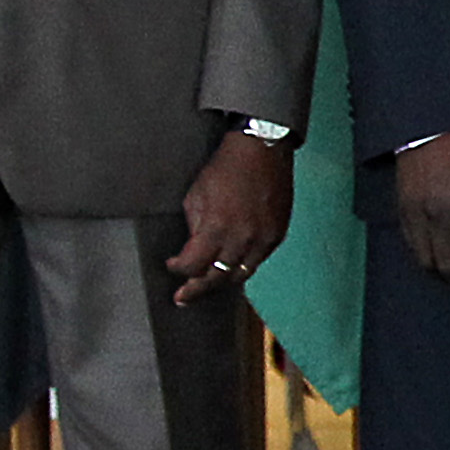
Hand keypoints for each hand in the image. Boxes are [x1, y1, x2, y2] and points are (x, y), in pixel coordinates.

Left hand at [167, 132, 293, 305]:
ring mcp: (262, 239)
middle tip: (183, 299)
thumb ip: (195, 226)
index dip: (178, 269)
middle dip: (196, 289)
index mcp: (216, 228)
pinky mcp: (277, 234)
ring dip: (221, 283)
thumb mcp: (196, 195)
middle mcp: (241, 239)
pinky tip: (232, 268)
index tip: (172, 265)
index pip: (192, 265)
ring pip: (240, 275)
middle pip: (215, 278)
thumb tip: (195, 247)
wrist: (262, 151)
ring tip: (208, 287)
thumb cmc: (225, 168)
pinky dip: (243, 267)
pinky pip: (258, 261)